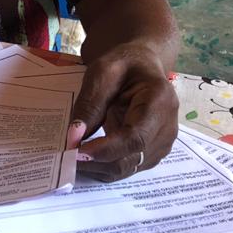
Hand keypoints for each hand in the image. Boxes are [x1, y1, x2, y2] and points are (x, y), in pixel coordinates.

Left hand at [65, 44, 177, 181]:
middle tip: (65, 155)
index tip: (77, 152)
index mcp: (160, 101)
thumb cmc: (124, 64)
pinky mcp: (153, 152)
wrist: (143, 66)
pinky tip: (88, 154)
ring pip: (128, 168)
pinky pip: (127, 167)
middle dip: (97, 161)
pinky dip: (105, 166)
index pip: (135, 137)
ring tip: (73, 154)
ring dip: (99, 167)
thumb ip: (90, 104)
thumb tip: (74, 137)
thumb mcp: (102, 72)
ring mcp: (163, 143)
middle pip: (132, 158)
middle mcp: (167, 127)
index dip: (107, 149)